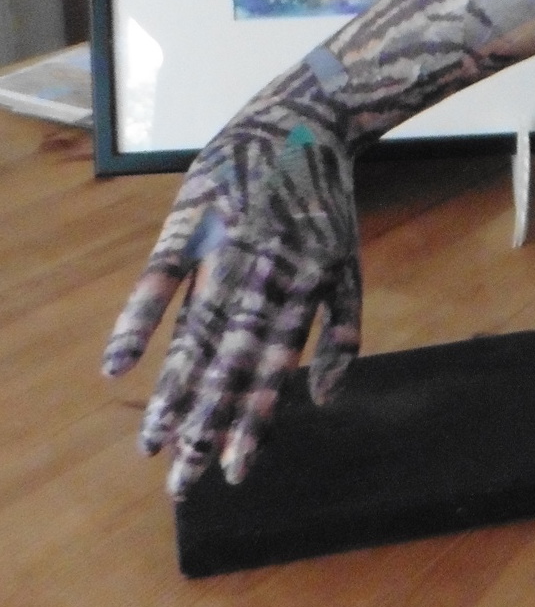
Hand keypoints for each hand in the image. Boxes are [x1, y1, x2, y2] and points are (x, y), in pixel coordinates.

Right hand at [103, 92, 360, 497]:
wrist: (305, 122)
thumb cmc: (324, 205)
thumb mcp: (348, 265)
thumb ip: (342, 331)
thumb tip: (322, 399)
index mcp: (306, 291)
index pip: (274, 371)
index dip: (256, 423)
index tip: (237, 474)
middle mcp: (267, 277)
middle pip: (231, 364)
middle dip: (208, 425)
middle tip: (184, 483)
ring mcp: (228, 248)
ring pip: (195, 333)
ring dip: (173, 391)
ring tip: (152, 442)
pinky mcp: (194, 218)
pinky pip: (160, 276)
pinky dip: (137, 319)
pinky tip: (115, 365)